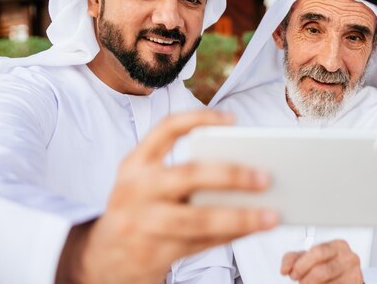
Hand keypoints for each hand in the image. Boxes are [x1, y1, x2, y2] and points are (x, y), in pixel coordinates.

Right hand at [56, 109, 278, 283]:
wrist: (104, 258)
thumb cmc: (142, 210)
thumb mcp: (149, 183)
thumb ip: (185, 172)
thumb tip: (244, 169)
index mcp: (135, 163)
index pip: (166, 129)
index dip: (199, 119)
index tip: (233, 119)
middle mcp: (136, 190)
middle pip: (189, 175)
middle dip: (231, 175)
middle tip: (266, 176)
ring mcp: (143, 224)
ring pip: (199, 219)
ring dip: (241, 218)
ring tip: (272, 216)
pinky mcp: (153, 254)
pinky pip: (201, 243)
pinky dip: (231, 236)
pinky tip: (253, 229)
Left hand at [281, 240, 362, 283]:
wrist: (344, 277)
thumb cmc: (324, 264)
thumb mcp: (309, 258)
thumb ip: (293, 259)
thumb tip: (285, 269)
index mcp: (338, 246)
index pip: (318, 252)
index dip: (302, 265)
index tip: (293, 274)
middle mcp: (349, 258)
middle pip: (322, 271)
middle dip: (306, 279)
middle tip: (301, 282)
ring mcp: (354, 274)